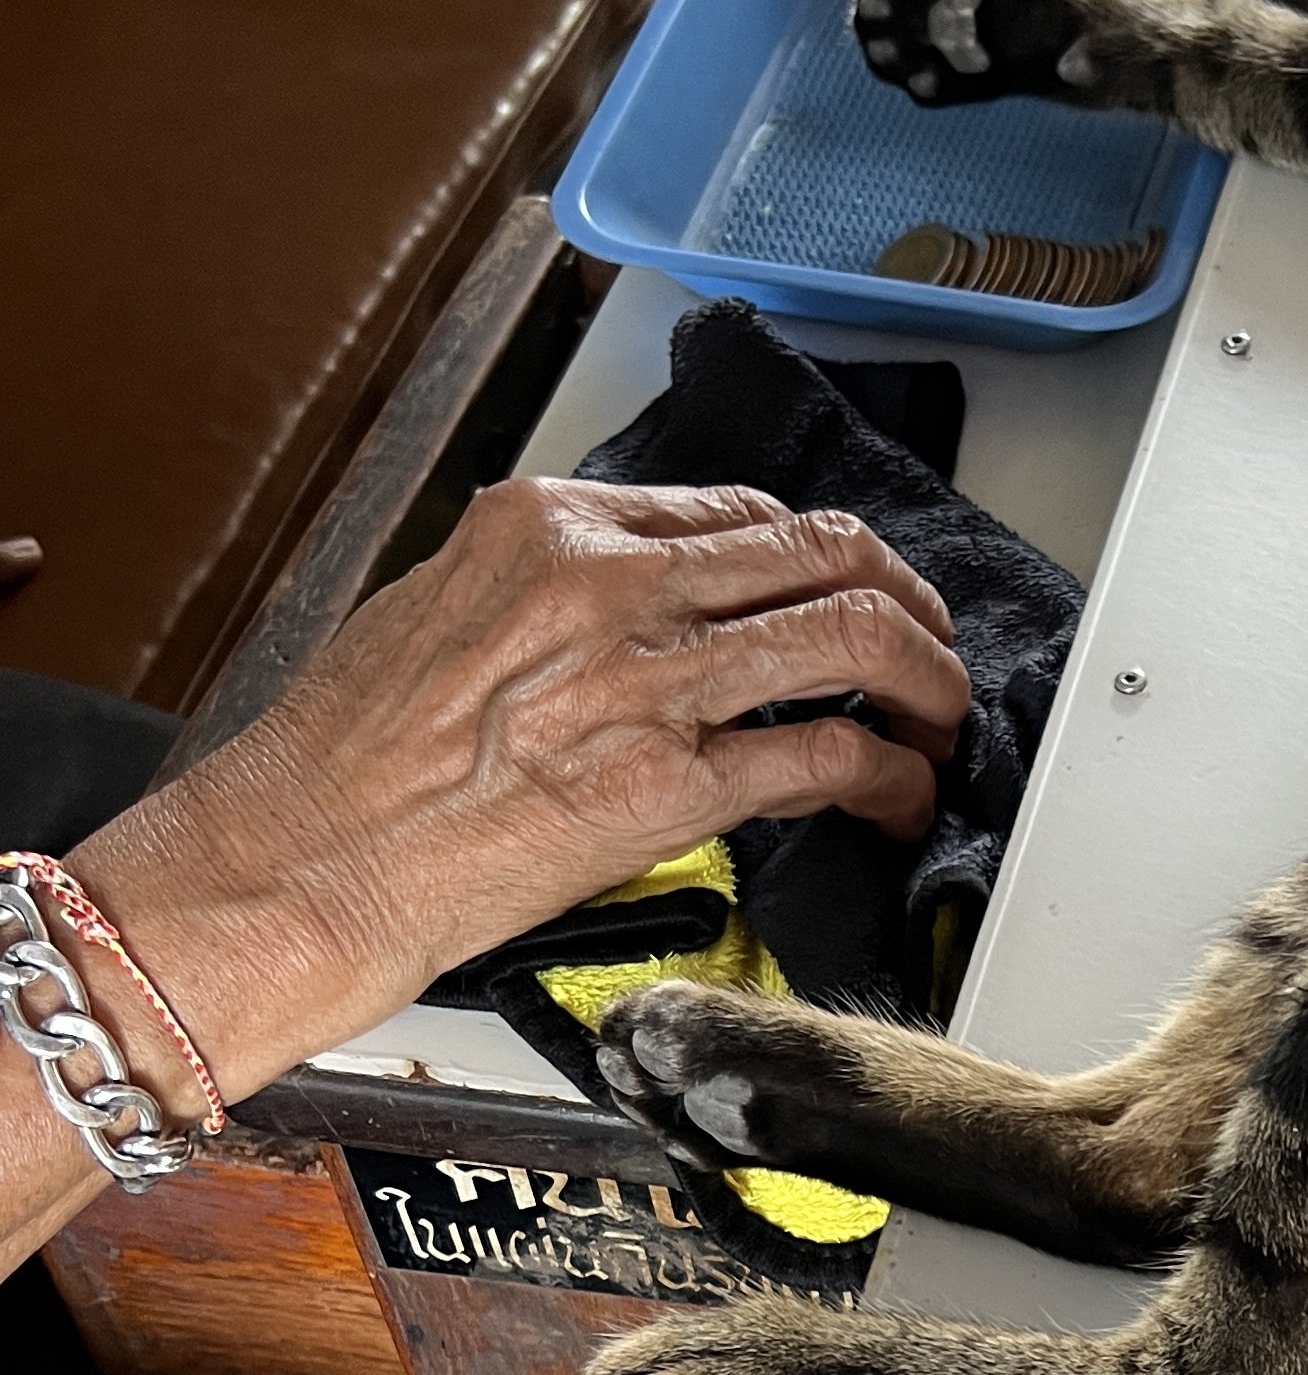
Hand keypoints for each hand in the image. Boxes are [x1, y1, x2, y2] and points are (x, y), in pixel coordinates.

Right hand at [64, 476, 971, 1115]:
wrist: (300, 861)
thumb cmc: (345, 765)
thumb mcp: (440, 618)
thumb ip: (549, 599)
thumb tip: (634, 619)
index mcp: (549, 528)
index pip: (733, 513)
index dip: (812, 554)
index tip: (842, 588)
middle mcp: (608, 583)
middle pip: (818, 552)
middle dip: (902, 596)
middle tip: (927, 644)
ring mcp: (647, 680)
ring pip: (851, 636)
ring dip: (925, 679)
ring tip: (939, 718)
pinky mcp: (673, 785)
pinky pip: (827, 758)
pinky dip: (888, 775)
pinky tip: (897, 797)